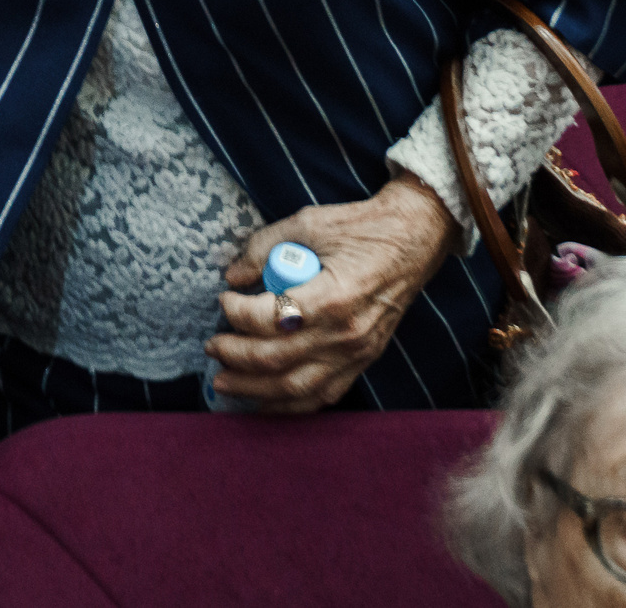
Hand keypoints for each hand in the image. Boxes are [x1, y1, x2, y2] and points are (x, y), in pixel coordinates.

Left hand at [204, 175, 453, 413]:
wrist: (415, 239)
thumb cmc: (363, 228)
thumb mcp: (309, 223)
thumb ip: (265, 246)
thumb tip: (233, 274)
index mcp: (332, 298)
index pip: (269, 318)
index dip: (236, 312)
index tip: (223, 298)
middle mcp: (345, 334)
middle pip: (276, 359)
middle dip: (235, 355)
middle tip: (211, 346)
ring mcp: (357, 353)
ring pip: (297, 387)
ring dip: (255, 390)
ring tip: (224, 384)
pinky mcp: (364, 360)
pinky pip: (325, 394)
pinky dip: (292, 403)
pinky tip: (265, 403)